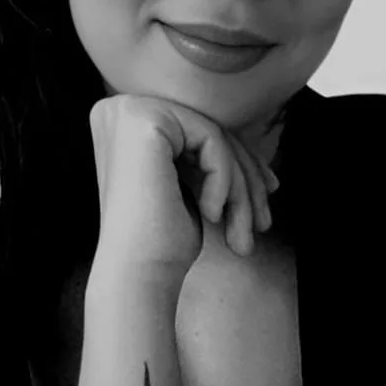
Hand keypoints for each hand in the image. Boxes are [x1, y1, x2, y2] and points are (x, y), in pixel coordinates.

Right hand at [88, 93, 280, 282]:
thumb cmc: (160, 244)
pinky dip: (223, 180)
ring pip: (214, 136)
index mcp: (123, 125)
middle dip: (246, 178)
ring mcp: (128, 110)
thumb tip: (255, 157)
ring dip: (240, 188)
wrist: (136, 275)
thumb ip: (206, 159)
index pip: (196, 134)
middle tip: (262, 221)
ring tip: (243, 231)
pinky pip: (210, 139)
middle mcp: (118, 109)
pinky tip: (210, 214)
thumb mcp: (189, 189)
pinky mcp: (145, 119)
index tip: (267, 195)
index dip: (237, 166)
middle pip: (207, 133)